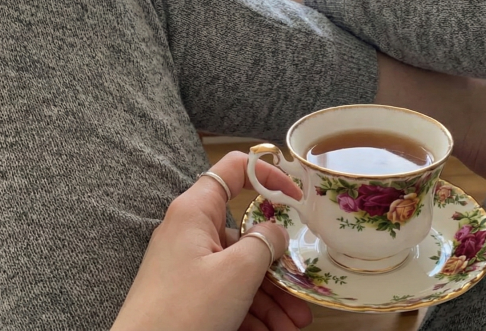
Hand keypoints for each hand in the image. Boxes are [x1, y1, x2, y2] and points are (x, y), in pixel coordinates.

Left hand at [110, 151, 311, 330]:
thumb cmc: (183, 310)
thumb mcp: (236, 272)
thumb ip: (265, 243)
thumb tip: (277, 232)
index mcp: (196, 212)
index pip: (235, 170)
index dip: (269, 175)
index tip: (297, 197)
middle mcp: (191, 233)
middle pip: (246, 235)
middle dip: (278, 267)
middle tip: (302, 292)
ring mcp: (188, 266)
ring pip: (241, 271)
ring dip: (271, 298)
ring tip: (293, 325)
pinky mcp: (188, 295)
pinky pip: (228, 295)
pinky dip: (252, 312)